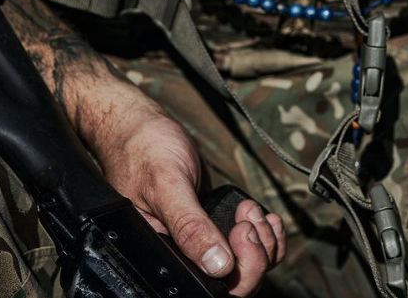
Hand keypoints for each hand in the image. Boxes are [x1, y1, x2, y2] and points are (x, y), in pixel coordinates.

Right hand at [92, 101, 285, 296]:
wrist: (142, 127)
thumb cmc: (144, 152)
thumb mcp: (167, 186)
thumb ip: (190, 226)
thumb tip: (218, 265)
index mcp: (163, 259)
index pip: (210, 288)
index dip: (238, 268)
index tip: (241, 230)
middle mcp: (183, 257)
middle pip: (236, 282)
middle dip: (255, 253)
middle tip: (248, 218)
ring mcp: (203, 242)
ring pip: (248, 264)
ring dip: (263, 240)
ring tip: (250, 209)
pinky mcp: (215, 226)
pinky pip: (249, 245)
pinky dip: (265, 233)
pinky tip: (263, 215)